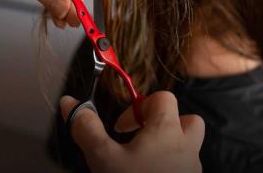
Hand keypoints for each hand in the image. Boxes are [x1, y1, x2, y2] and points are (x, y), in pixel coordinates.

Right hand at [60, 91, 204, 172]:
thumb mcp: (103, 158)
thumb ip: (87, 128)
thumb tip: (69, 102)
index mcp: (167, 130)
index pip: (162, 98)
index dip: (139, 105)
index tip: (121, 127)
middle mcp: (187, 145)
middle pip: (186, 118)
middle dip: (164, 122)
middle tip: (141, 137)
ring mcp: (193, 166)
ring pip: (190, 142)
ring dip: (171, 142)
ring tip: (145, 156)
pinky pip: (187, 163)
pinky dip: (172, 162)